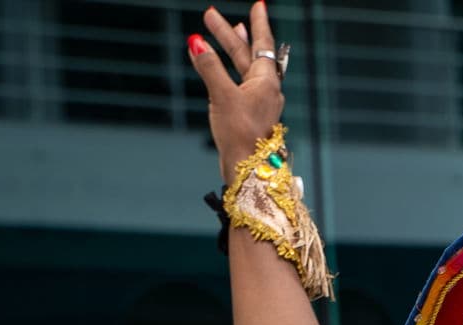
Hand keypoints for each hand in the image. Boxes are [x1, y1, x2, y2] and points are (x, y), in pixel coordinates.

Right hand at [187, 3, 286, 182]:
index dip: (259, 23)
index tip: (258, 5)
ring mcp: (258, 102)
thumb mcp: (222, 96)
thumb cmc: (240, 135)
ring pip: (243, 68)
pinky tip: (218, 65)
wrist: (249, 171)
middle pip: (248, 54)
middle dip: (230, 34)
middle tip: (210, 14)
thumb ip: (209, 68)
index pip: (263, 44)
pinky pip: (238, 83)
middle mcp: (265, 90)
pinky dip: (227, 69)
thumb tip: (196, 43)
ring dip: (232, 49)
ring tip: (227, 30)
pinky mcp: (248, 115)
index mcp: (266, 82)